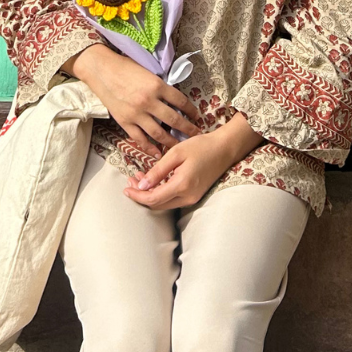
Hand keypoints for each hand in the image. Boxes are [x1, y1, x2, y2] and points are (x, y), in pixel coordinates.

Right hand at [69, 45, 202, 159]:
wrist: (102, 70)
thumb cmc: (125, 67)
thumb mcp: (148, 72)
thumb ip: (160, 86)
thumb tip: (173, 99)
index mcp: (157, 85)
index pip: (181, 101)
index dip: (191, 110)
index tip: (197, 116)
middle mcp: (149, 101)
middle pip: (174, 120)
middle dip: (187, 129)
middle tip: (195, 135)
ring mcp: (136, 113)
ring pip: (159, 133)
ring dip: (171, 141)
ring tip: (179, 146)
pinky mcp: (125, 121)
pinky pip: (140, 138)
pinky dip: (149, 148)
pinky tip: (158, 153)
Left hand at [122, 129, 237, 209]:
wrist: (224, 148)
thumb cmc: (201, 146)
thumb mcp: (176, 153)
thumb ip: (158, 170)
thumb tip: (142, 184)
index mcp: (182, 185)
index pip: (153, 198)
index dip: (137, 196)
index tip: (126, 188)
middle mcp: (188, 197)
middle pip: (157, 205)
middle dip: (141, 195)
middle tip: (131, 180)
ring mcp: (192, 198)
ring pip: (164, 204)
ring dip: (150, 194)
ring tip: (140, 178)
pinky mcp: (195, 196)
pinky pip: (173, 200)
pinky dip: (161, 193)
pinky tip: (154, 181)